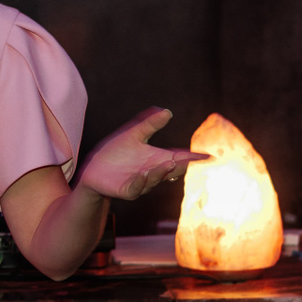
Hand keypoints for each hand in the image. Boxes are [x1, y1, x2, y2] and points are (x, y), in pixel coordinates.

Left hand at [76, 108, 205, 201]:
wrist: (93, 168)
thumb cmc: (114, 152)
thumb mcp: (133, 135)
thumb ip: (149, 125)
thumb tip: (168, 111)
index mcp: (156, 159)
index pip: (178, 158)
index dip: (192, 157)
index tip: (208, 156)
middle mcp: (152, 172)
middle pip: (171, 170)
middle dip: (181, 166)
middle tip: (193, 160)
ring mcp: (141, 183)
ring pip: (155, 179)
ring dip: (162, 172)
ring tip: (170, 163)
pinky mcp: (127, 190)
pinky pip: (136, 187)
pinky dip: (142, 181)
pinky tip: (144, 174)